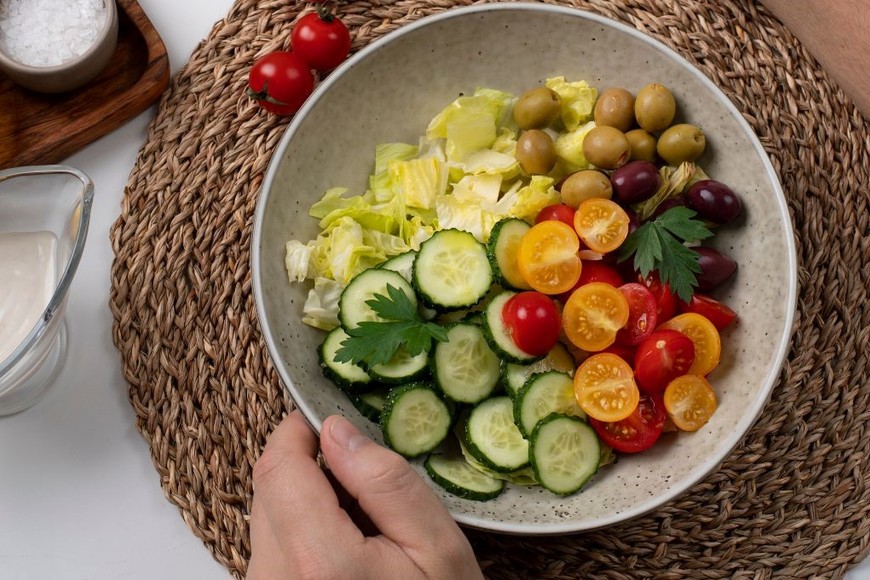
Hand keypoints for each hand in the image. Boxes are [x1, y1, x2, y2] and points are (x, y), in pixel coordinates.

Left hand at [247, 410, 482, 579]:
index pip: (279, 467)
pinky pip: (271, 544)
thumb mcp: (436, 545)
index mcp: (319, 562)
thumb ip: (385, 481)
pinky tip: (343, 546)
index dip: (297, 431)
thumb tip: (337, 430)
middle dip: (306, 465)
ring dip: (305, 499)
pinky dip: (301, 529)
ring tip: (359, 521)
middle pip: (267, 488)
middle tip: (359, 476)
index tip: (323, 417)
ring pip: (266, 514)